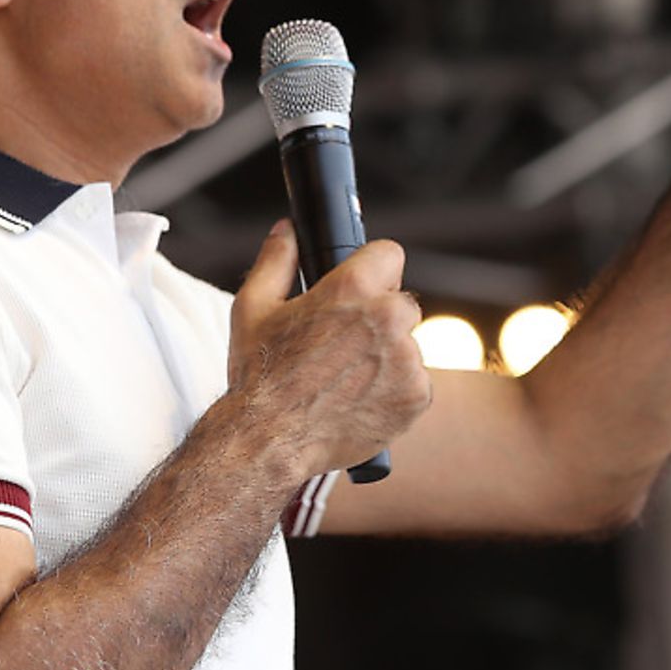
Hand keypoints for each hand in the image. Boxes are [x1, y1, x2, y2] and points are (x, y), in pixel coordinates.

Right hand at [224, 222, 431, 475]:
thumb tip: (287, 230)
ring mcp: (407, 360)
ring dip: (388, 358)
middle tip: (344, 346)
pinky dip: (396, 392)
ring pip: (408, 346)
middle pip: (401, 303)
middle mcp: (387, 319)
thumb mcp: (253, 307)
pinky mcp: (417, 396)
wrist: (268, 439)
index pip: (390, 255)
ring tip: (346, 379)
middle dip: (380, 319)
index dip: (373, 271)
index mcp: (352, 288)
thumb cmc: (258, 374)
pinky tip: (361, 400)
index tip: (361, 289)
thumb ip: (276, 260)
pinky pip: (416, 383)